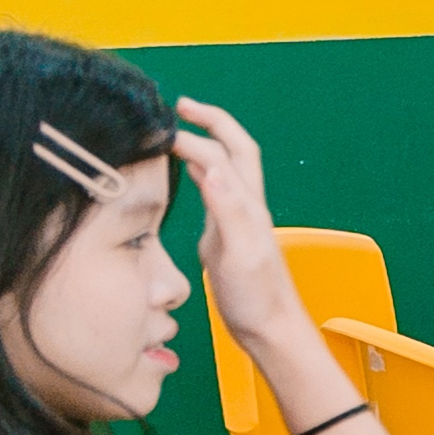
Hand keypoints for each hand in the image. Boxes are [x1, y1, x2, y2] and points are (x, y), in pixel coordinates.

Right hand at [168, 101, 302, 346]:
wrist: (269, 329)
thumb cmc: (256, 297)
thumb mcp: (239, 252)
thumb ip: (228, 210)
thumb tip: (211, 167)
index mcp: (248, 205)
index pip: (222, 154)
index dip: (197, 132)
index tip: (165, 121)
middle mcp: (247, 206)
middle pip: (235, 149)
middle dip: (212, 121)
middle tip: (181, 105)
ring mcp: (238, 219)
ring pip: (226, 167)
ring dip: (207, 141)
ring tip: (178, 129)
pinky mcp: (227, 235)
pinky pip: (216, 191)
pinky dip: (200, 171)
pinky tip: (187, 174)